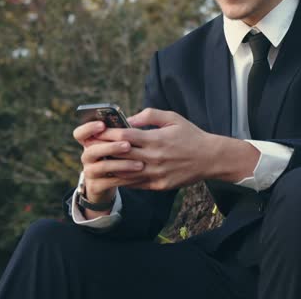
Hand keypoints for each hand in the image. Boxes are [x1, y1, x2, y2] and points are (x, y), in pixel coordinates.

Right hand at [72, 120, 145, 204]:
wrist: (107, 183)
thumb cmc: (116, 156)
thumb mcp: (115, 144)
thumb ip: (120, 133)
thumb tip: (132, 122)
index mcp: (90, 142)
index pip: (80, 133)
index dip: (88, 128)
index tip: (102, 125)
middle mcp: (87, 156)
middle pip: (92, 150)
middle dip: (111, 146)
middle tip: (128, 145)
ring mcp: (89, 172)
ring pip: (102, 167)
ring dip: (122, 164)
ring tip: (140, 164)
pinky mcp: (96, 186)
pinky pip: (110, 182)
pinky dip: (126, 179)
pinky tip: (140, 176)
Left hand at [96, 108, 259, 190]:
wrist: (210, 158)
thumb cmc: (191, 135)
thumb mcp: (173, 118)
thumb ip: (149, 115)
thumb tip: (127, 119)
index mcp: (156, 139)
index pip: (124, 136)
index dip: (108, 133)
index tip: (96, 131)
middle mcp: (154, 157)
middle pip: (120, 154)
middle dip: (104, 150)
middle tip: (90, 147)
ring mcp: (156, 173)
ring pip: (124, 172)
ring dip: (109, 168)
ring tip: (97, 163)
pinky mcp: (158, 185)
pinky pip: (135, 183)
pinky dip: (122, 179)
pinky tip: (113, 175)